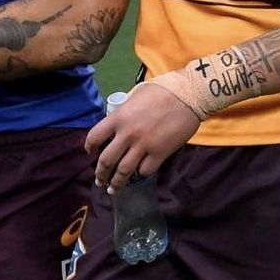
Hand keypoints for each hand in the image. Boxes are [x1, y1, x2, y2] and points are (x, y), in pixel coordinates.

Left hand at [86, 81, 200, 190]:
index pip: (94, 137)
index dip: (90, 147)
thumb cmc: (163, 90)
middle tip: (100, 180)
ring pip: (123, 171)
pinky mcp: (160, 153)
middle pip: (106, 161)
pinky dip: (140, 173)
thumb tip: (117, 123)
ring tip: (113, 189)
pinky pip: (145, 170)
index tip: (91, 152)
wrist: (189, 96)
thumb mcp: (136, 96)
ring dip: (116, 183)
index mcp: (119, 117)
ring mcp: (143, 146)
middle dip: (100, 174)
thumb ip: (124, 111)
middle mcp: (127, 134)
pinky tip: (140, 172)